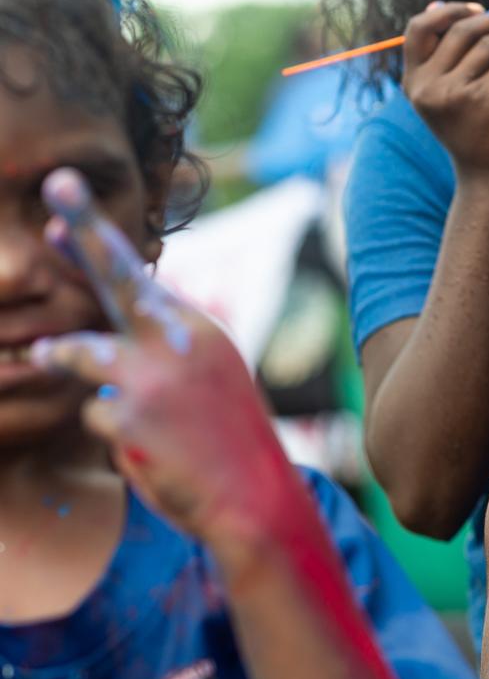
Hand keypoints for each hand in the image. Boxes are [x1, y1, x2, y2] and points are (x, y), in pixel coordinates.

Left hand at [31, 168, 292, 544]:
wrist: (253, 498)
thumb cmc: (225, 437)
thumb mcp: (207, 376)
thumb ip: (160, 342)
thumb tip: (102, 323)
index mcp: (198, 328)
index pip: (138, 274)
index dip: (91, 241)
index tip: (57, 203)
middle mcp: (177, 340)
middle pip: (116, 277)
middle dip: (81, 229)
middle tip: (55, 180)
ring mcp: (150, 376)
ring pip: (80, 354)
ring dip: (62, 356)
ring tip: (45, 356)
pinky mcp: (127, 417)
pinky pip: (96, 414)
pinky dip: (116, 430)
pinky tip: (151, 448)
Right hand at [401, 1, 488, 176]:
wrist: (485, 173)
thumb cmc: (469, 128)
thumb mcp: (443, 93)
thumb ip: (439, 56)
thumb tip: (436, 5)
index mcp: (413, 82)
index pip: (418, 29)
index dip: (449, 11)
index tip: (479, 9)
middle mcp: (429, 87)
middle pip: (462, 30)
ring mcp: (456, 94)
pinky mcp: (486, 101)